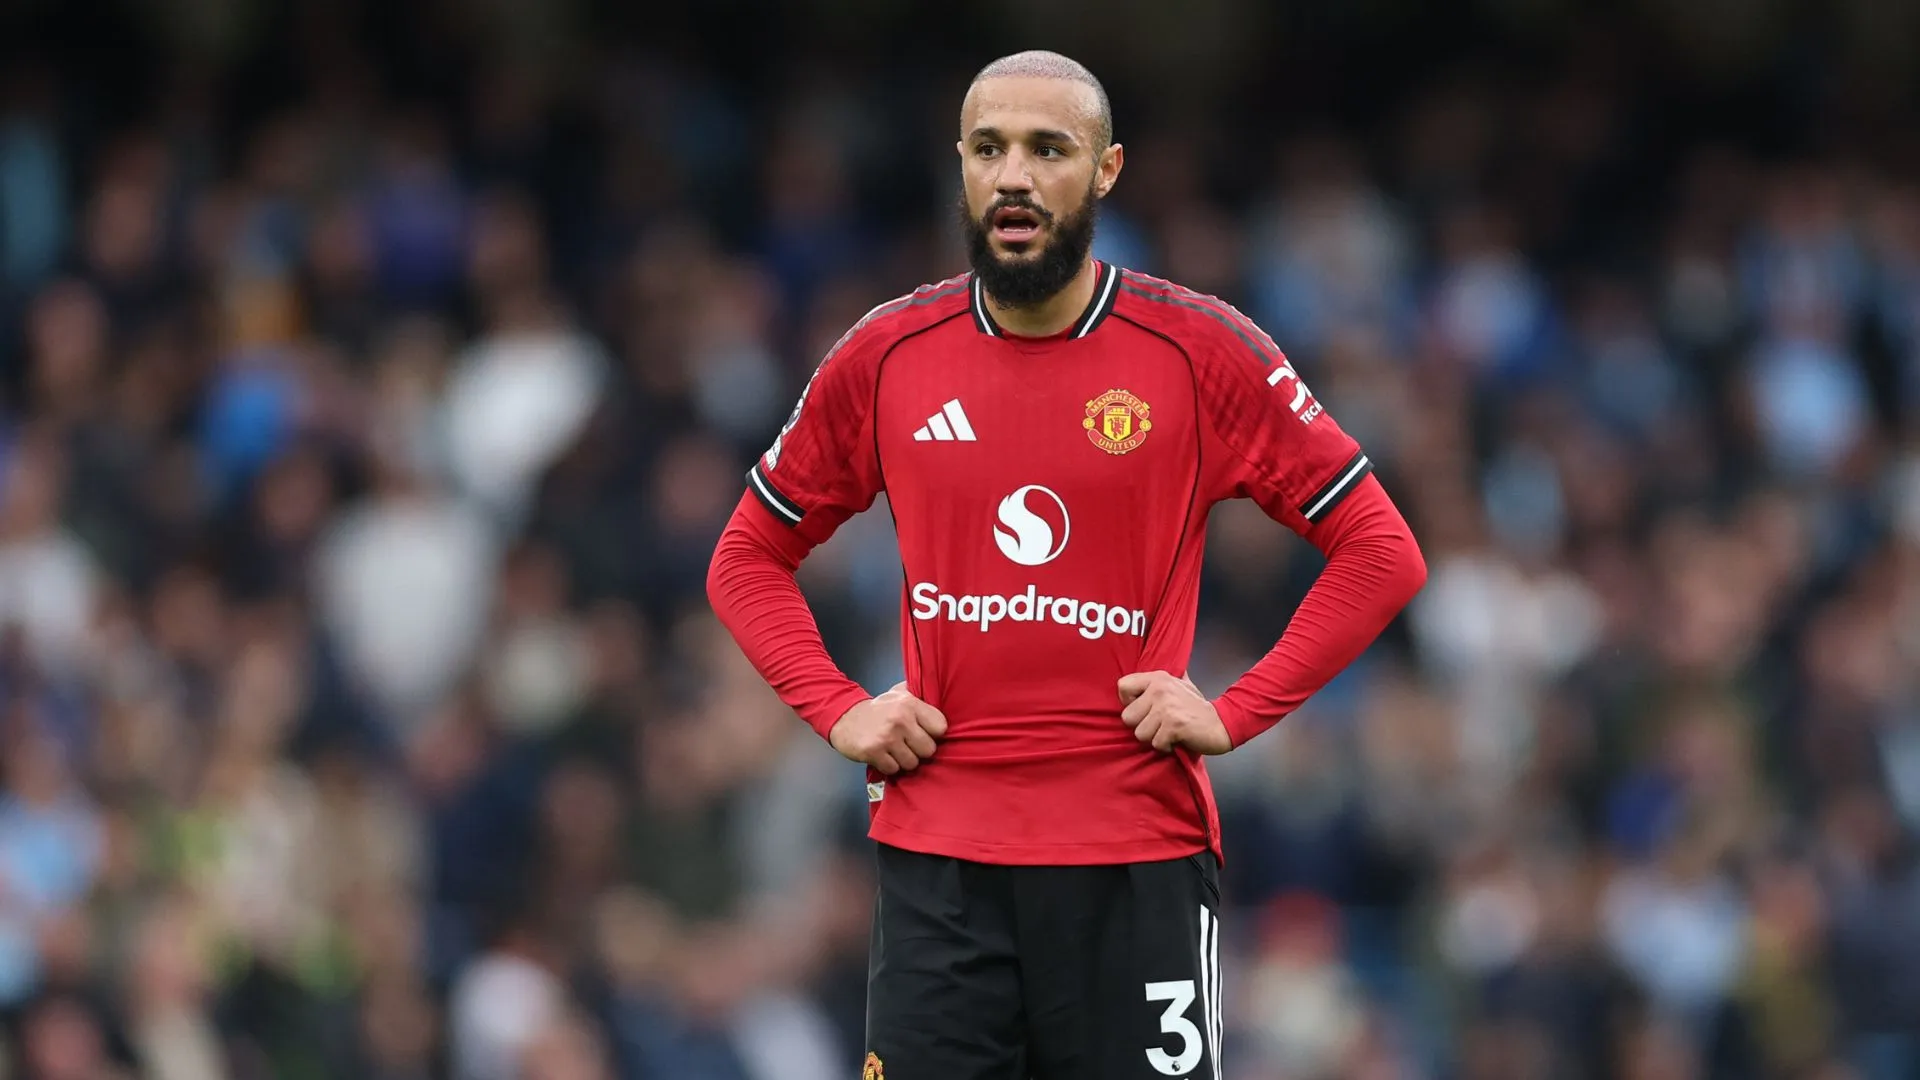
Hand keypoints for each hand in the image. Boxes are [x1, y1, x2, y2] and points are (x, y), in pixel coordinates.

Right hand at [829, 682, 948, 774]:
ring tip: (894, 749)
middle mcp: (900, 720)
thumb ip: (920, 697)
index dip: (934, 734)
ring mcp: (886, 737)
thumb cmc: (878, 709)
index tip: (925, 733)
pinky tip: (883, 755)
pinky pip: (894, 769)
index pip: (941, 727)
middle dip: (919, 750)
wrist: (844, 716)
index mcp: (910, 703)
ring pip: (912, 763)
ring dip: (904, 760)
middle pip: (929, 749)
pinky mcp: (873, 752)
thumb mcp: (899, 694)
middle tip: (907, 744)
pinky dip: (889, 766)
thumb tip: (944, 700)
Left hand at [1118, 671, 1231, 754]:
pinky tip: (1176, 739)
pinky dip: (1165, 746)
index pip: (1122, 686)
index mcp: (1158, 678)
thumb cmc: (1197, 708)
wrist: (1222, 723)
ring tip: (1169, 732)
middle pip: (1127, 717)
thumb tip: (1146, 671)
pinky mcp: (1174, 725)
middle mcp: (1160, 689)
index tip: (1143, 710)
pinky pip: (1156, 743)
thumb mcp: (1180, 684)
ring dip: (1154, 738)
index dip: (1129, 703)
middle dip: (1142, 726)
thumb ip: (1160, 680)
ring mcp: (1167, 707)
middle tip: (1160, 725)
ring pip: (1140, 733)